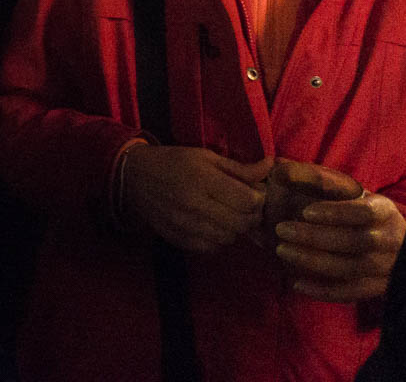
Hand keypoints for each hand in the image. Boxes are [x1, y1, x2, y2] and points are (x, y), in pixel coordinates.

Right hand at [124, 144, 271, 252]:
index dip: (258, 199)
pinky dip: (218, 239)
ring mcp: (185, 225)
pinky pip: (211, 248)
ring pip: (229, 238)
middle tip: (245, 206)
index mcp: (202, 179)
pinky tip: (212, 225)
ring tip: (228, 215)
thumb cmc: (173, 162)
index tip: (253, 193)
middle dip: (250, 216)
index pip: (248, 201)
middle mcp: (194, 204)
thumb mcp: (206, 157)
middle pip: (241, 222)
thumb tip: (271, 168)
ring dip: (235, 229)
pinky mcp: (178, 238)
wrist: (135, 177)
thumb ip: (239, 168)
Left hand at [274, 177, 405, 302]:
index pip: (364, 212)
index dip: (336, 212)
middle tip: (281, 229)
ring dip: (314, 261)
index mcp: (385, 211)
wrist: (392, 242)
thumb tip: (284, 169)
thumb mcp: (348, 192)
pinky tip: (296, 284)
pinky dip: (323, 291)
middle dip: (315, 237)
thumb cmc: (358, 210)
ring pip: (351, 268)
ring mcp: (387, 267)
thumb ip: (320, 181)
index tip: (305, 211)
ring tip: (282, 250)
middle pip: (356, 242)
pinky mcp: (378, 288)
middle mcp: (392, 240)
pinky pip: (351, 292)